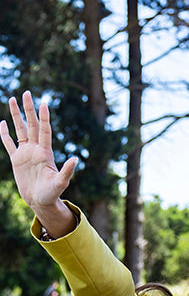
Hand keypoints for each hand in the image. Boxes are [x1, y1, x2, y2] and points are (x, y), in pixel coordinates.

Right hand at [0, 91, 76, 223]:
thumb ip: (67, 171)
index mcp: (46, 153)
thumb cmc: (52, 194)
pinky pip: (9, 143)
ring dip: (16, 115)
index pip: (44, 131)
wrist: (41, 202)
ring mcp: (26, 153)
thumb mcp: (60, 183)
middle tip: (26, 93)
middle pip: (31, 125)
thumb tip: (75, 159)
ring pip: (20, 130)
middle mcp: (36, 149)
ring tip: (12, 99)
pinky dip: (5, 134)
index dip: (44, 118)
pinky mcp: (16, 160)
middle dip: (29, 109)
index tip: (44, 104)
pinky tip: (2, 123)